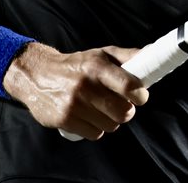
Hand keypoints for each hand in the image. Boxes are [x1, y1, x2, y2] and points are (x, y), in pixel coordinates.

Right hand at [2, 42, 148, 140]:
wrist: (36, 75)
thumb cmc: (75, 65)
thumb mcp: (100, 54)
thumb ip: (127, 55)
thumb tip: (151, 55)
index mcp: (97, 66)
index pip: (128, 86)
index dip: (140, 95)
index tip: (140, 96)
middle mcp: (85, 85)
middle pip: (123, 112)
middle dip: (127, 111)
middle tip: (122, 105)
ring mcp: (73, 105)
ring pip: (111, 125)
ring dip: (112, 120)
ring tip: (103, 110)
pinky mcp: (64, 120)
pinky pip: (95, 134)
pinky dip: (97, 128)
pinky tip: (91, 118)